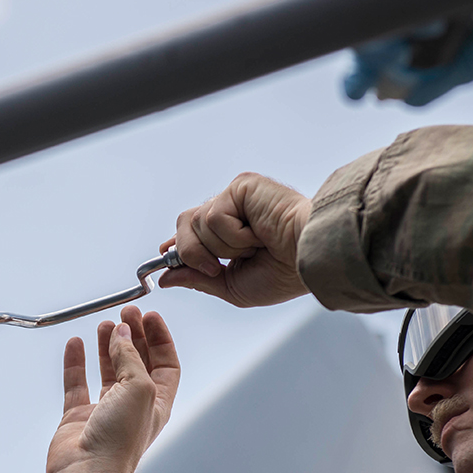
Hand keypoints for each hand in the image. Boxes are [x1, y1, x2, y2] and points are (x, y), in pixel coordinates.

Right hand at [46, 306, 179, 472]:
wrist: (88, 472)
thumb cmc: (120, 440)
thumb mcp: (138, 388)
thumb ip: (129, 357)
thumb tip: (122, 333)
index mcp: (157, 402)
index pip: (166, 364)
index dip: (160, 339)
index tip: (149, 316)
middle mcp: (133, 406)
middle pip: (137, 363)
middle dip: (134, 336)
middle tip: (126, 313)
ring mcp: (106, 411)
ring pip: (108, 370)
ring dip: (107, 346)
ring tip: (104, 324)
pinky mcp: (79, 416)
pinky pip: (77, 383)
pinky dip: (76, 362)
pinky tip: (76, 344)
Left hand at [159, 172, 310, 307]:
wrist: (308, 260)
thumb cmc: (283, 275)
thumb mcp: (232, 287)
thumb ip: (198, 279)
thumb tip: (166, 278)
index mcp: (231, 234)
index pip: (192, 233)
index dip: (176, 245)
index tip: (164, 255)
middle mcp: (232, 212)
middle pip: (184, 225)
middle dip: (192, 252)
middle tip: (216, 266)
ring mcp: (236, 197)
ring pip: (196, 222)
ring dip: (222, 247)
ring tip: (252, 247)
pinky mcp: (242, 186)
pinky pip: (214, 215)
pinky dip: (233, 234)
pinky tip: (257, 234)